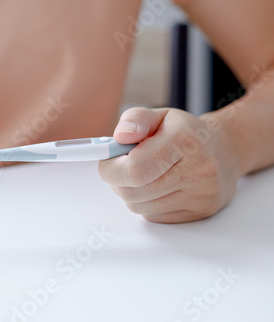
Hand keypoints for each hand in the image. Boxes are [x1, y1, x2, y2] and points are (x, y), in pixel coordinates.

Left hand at [98, 107, 242, 222]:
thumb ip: (135, 120)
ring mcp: (202, 194)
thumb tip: (119, 136)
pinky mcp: (201, 212)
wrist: (225, 150)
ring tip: (141, 176)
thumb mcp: (159, 115)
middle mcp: (198, 170)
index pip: (134, 170)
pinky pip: (154, 216)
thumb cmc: (185, 133)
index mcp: (184, 141)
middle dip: (117, 181)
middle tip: (121, 167)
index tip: (106, 162)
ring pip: (139, 207)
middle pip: (133, 192)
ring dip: (130, 193)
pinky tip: (157, 187)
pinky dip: (146, 203)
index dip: (111, 169)